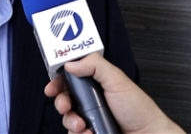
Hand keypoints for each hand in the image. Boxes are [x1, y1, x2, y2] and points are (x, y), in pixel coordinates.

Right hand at [44, 53, 183, 133]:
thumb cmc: (139, 110)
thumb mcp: (117, 80)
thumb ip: (95, 65)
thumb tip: (71, 63)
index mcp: (96, 83)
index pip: (70, 78)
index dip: (58, 81)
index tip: (52, 86)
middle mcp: (91, 101)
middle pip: (64, 98)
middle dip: (61, 102)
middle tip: (66, 105)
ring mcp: (90, 119)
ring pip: (67, 118)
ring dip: (70, 121)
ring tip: (82, 124)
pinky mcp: (90, 133)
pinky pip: (75, 133)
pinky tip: (89, 133)